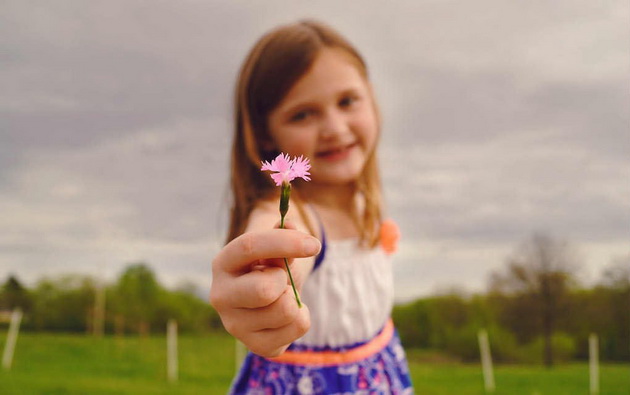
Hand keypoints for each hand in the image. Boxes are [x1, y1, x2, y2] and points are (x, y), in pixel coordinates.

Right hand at [210, 225, 320, 356]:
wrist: (266, 299)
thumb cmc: (269, 267)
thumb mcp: (275, 249)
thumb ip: (284, 236)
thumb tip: (292, 225)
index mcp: (223, 263)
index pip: (249, 247)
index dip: (284, 242)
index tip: (313, 245)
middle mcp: (220, 296)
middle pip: (263, 290)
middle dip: (284, 280)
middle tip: (281, 279)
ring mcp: (235, 325)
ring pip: (285, 310)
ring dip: (294, 298)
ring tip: (283, 296)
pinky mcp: (256, 346)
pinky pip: (297, 328)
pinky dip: (301, 317)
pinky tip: (287, 315)